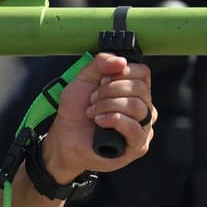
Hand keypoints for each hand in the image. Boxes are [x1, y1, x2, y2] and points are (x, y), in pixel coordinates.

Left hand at [43, 53, 154, 181]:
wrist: (64, 138)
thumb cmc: (75, 112)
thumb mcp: (84, 79)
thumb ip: (100, 63)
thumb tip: (121, 60)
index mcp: (133, 91)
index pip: (143, 72)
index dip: (122, 72)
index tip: (102, 80)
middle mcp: (143, 108)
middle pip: (140, 88)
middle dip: (110, 91)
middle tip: (92, 99)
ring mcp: (143, 127)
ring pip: (138, 106)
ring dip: (108, 106)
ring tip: (93, 113)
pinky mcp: (137, 145)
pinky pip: (135, 128)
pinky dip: (114, 120)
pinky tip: (100, 121)